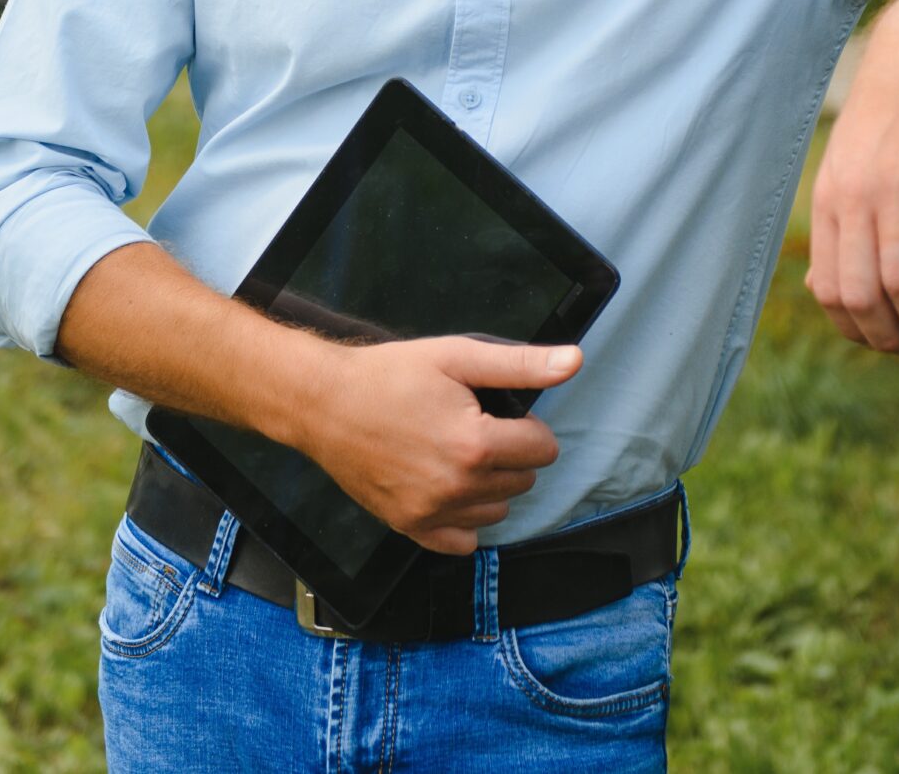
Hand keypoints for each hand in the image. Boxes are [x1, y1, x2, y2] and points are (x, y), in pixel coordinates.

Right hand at [292, 335, 579, 553]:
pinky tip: (447, 488)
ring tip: (456, 452)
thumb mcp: (457, 357)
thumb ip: (520, 365)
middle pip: (523, 480)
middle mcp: (458, 487)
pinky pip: (462, 541)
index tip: (496, 411)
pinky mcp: (410, 527)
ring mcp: (432, 513)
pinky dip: (464, 519)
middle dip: (509, 452)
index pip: (543, 448)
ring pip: (497, 510)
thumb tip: (574, 362)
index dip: (526, 425)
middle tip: (471, 425)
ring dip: (490, 485)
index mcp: (476, 444)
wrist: (324, 404)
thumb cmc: (390, 375)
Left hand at [805, 0, 898, 353]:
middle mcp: (853, 200)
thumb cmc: (892, 114)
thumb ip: (838, 224)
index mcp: (828, 200)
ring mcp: (894, 192)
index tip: (883, 340)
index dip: (855, 330)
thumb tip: (822, 289)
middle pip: (863, 296)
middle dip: (890, 338)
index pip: (828, 290)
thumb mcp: (848, 165)